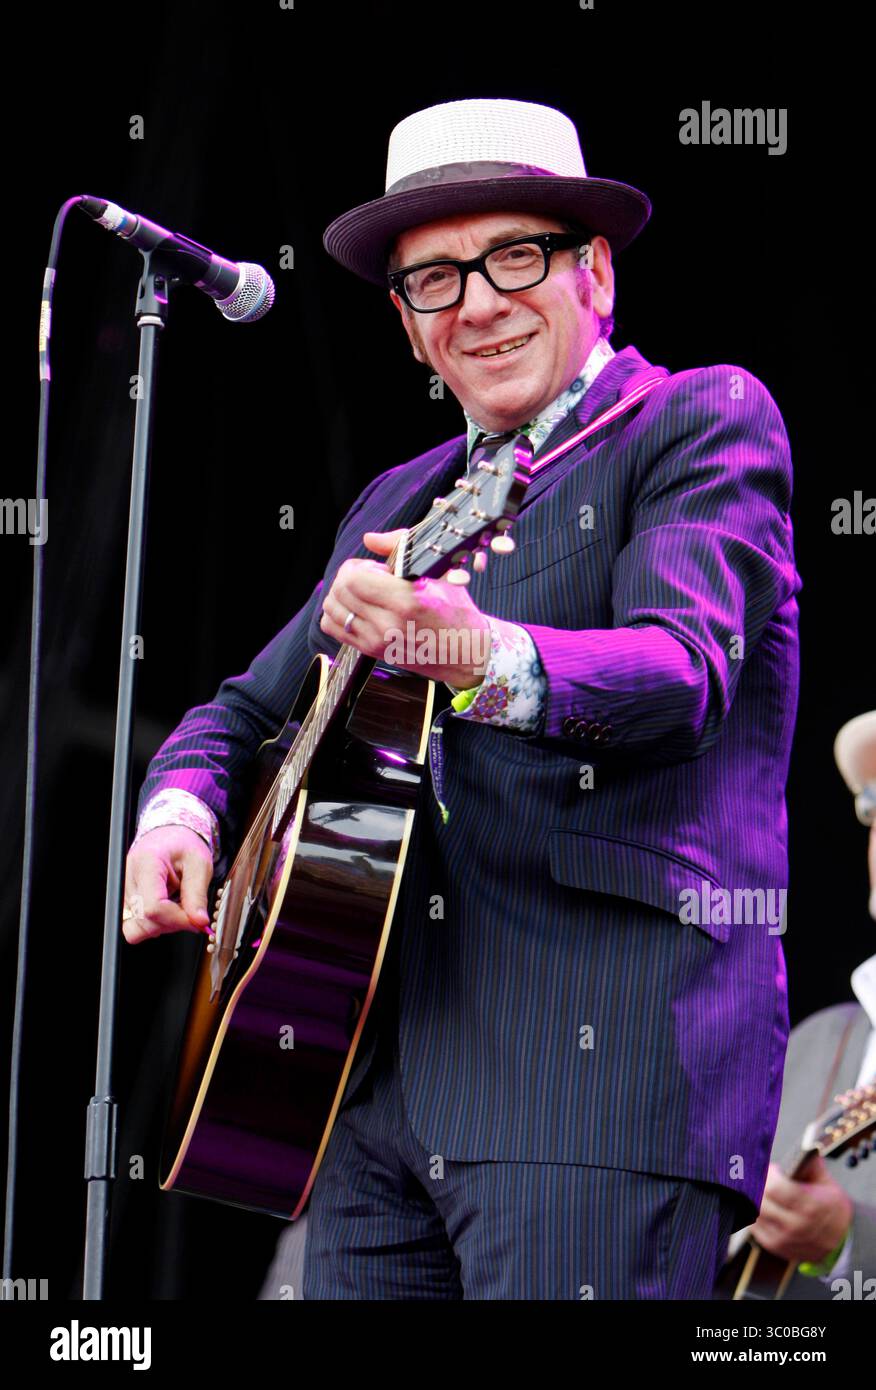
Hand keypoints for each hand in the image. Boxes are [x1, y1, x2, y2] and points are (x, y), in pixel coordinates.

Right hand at [123, 826, 212, 942]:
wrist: (170, 836)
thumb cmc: (182, 844)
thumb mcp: (199, 864)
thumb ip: (197, 895)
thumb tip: (199, 922)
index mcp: (146, 863)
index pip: (153, 908)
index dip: (177, 919)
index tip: (195, 919)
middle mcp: (128, 878)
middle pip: (143, 921)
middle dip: (171, 924)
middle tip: (189, 910)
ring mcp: (123, 891)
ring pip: (137, 928)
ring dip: (162, 924)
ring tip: (177, 905)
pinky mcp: (125, 901)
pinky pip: (137, 924)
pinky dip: (155, 922)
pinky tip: (168, 907)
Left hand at [319, 529, 491, 688]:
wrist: (464, 652)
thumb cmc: (455, 611)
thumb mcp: (439, 571)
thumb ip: (401, 546)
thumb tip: (369, 538)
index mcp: (406, 601)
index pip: (354, 578)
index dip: (358, 565)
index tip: (375, 567)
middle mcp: (388, 624)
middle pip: (340, 591)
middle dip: (349, 576)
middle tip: (370, 577)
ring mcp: (376, 641)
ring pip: (332, 608)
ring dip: (342, 593)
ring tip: (364, 592)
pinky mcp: (371, 652)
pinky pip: (333, 627)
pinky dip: (338, 613)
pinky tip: (358, 608)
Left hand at [749, 1156, 853, 1263]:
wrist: (840, 1240)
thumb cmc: (831, 1208)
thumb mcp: (827, 1183)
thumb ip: (811, 1164)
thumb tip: (801, 1146)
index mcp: (810, 1206)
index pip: (775, 1188)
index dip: (770, 1174)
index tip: (774, 1170)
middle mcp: (796, 1225)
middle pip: (761, 1200)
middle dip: (761, 1185)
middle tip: (766, 1178)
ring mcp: (785, 1239)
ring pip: (756, 1213)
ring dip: (757, 1199)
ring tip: (766, 1191)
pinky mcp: (776, 1247)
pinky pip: (756, 1227)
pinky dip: (758, 1214)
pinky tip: (767, 1206)